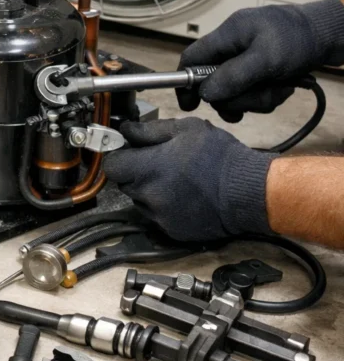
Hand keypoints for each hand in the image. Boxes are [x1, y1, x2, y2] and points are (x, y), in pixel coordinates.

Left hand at [103, 118, 274, 241]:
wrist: (248, 192)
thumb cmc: (219, 156)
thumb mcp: (186, 130)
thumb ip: (149, 130)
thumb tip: (126, 130)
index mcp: (148, 168)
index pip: (112, 166)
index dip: (119, 157)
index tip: (129, 152)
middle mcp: (149, 195)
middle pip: (124, 183)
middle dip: (135, 173)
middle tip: (157, 163)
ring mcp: (159, 216)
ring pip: (139, 200)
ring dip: (148, 191)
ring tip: (174, 180)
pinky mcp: (171, 230)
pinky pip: (155, 216)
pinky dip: (162, 207)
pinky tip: (182, 196)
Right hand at [178, 0, 343, 121]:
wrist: (335, 34)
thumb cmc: (301, 40)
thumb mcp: (267, 59)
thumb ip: (234, 76)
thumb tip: (205, 94)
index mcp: (228, 34)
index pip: (191, 59)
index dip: (186, 83)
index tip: (190, 106)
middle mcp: (234, 46)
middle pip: (215, 82)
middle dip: (236, 97)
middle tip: (253, 101)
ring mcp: (249, 58)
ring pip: (237, 91)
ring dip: (257, 98)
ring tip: (278, 90)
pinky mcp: (263, 68)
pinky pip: (255, 91)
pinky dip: (268, 95)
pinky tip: (284, 87)